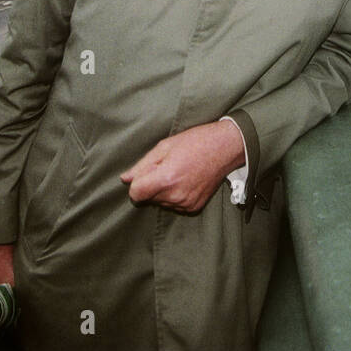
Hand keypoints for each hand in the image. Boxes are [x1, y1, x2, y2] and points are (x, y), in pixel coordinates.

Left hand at [120, 120, 244, 213]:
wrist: (225, 148)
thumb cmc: (195, 142)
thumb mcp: (164, 147)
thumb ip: (142, 165)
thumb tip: (125, 179)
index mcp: (166, 179)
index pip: (135, 194)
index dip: (137, 183)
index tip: (146, 173)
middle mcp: (175, 196)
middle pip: (148, 198)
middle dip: (151, 185)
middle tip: (167, 167)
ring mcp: (186, 204)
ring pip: (160, 202)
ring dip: (163, 191)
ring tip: (178, 172)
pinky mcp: (194, 208)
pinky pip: (174, 205)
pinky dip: (175, 195)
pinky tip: (186, 180)